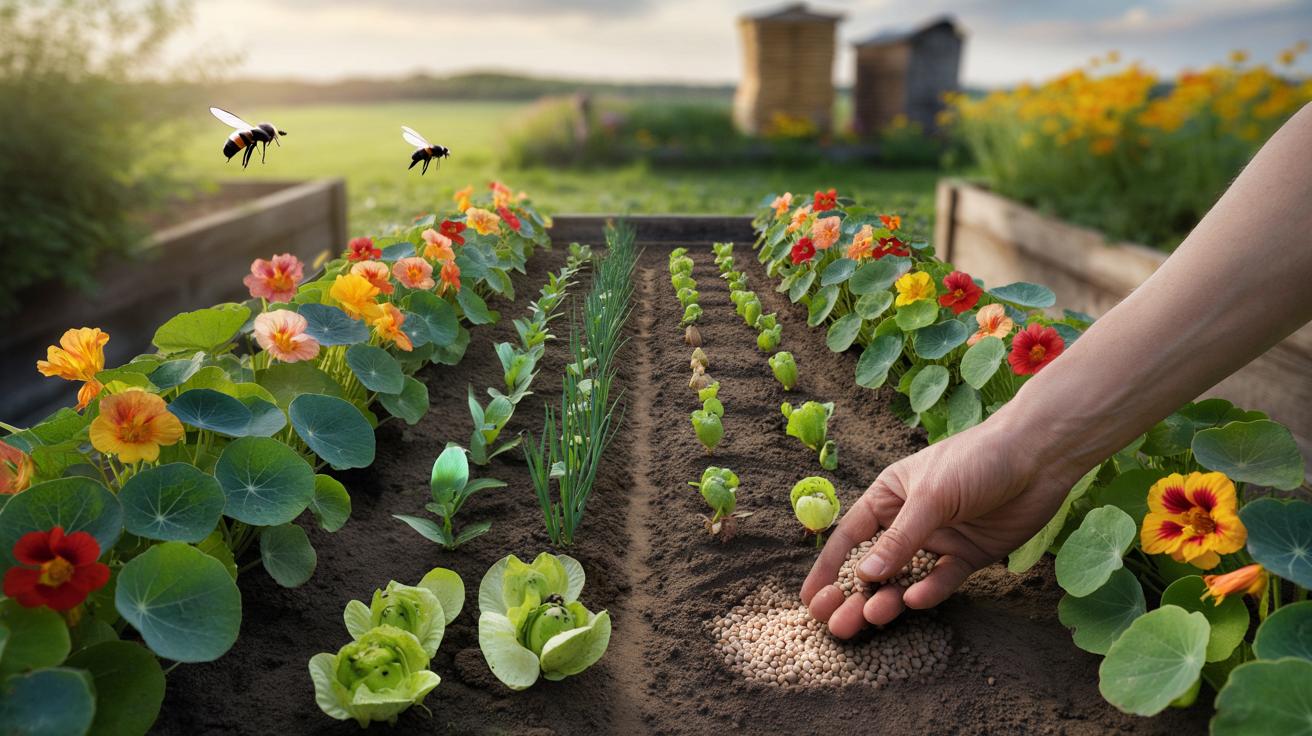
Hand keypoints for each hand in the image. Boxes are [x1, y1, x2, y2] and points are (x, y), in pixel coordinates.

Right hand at [800, 412, 1087, 637]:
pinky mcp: (968, 557)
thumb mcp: (929, 497)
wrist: (1038, 457)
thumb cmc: (975, 461)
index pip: (850, 537)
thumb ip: (899, 539)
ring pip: (904, 579)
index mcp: (888, 497)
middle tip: (835, 622)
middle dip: (854, 594)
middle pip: (874, 566)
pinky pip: (942, 580)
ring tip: (871, 616)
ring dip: (887, 599)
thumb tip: (863, 575)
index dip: (828, 567)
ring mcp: (938, 541)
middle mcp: (909, 521)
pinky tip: (914, 600)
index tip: (809, 598)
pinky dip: (928, 591)